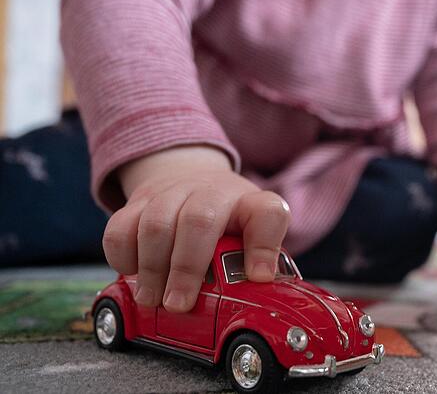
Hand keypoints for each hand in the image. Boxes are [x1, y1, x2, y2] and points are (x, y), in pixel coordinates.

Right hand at [102, 146, 289, 312]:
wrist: (195, 179)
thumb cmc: (229, 220)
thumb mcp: (253, 235)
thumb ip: (259, 259)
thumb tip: (257, 285)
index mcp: (251, 203)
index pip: (268, 213)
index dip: (264, 246)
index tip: (258, 277)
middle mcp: (214, 192)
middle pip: (199, 221)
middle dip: (186, 268)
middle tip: (179, 304)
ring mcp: (174, 192)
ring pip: (155, 224)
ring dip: (151, 269)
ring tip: (152, 299)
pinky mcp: (139, 200)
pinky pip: (120, 227)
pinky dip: (123, 256)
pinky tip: (133, 274)